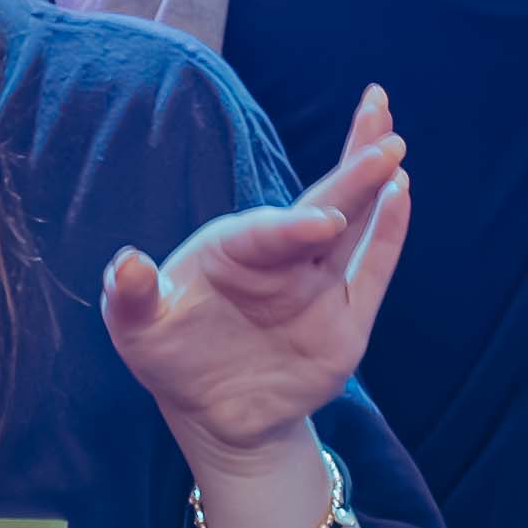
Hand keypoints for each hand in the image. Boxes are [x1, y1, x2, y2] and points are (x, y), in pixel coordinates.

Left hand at [102, 85, 408, 468]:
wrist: (214, 413)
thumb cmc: (171, 356)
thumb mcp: (138, 330)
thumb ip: (131, 296)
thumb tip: (126, 263)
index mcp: (233, 249)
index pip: (266, 233)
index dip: (292, 228)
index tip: (321, 224)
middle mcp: (280, 259)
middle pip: (322, 202)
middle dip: (350, 165)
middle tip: (378, 113)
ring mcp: (317, 286)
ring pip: (355, 225)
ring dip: (374, 183)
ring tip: (393, 144)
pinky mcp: (347, 320)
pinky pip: (372, 273)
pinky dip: (388, 236)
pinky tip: (400, 197)